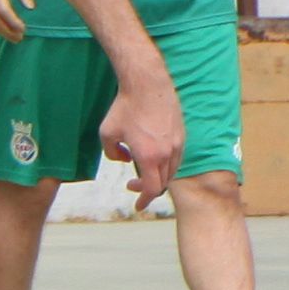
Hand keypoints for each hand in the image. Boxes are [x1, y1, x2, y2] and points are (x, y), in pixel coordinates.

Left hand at [104, 75, 181, 205]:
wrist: (147, 84)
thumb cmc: (125, 107)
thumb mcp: (107, 133)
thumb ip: (113, 153)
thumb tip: (125, 160)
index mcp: (149, 157)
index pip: (152, 189)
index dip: (145, 200)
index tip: (138, 205)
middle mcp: (167, 153)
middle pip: (162, 182)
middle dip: (148, 188)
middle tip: (133, 184)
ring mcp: (177, 144)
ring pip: (171, 170)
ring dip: (159, 176)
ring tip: (144, 170)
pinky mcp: (181, 134)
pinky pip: (177, 157)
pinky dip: (166, 164)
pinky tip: (154, 156)